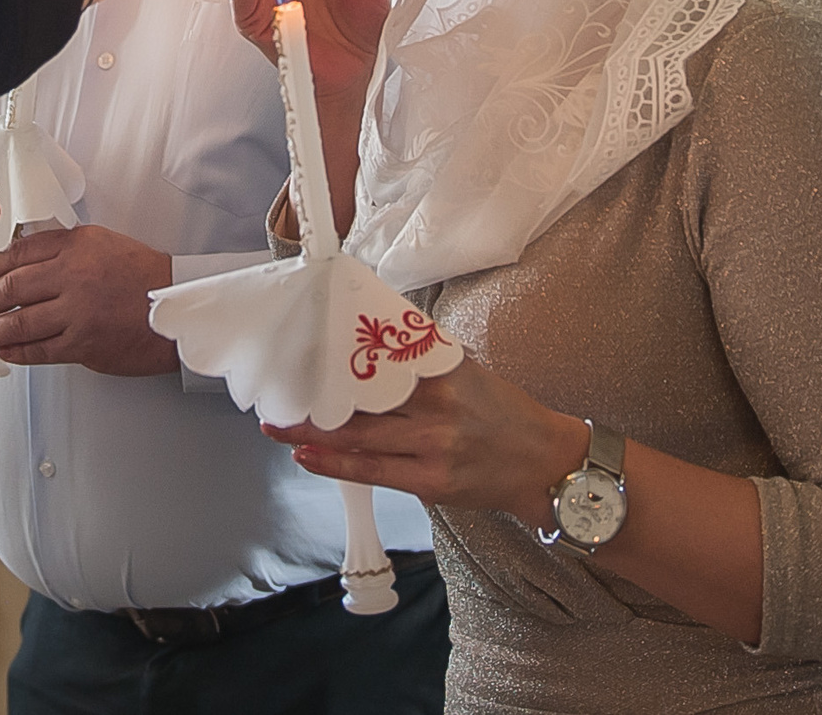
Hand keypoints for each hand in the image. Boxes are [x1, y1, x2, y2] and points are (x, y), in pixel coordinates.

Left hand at [0, 225, 176, 376]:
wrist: (179, 307)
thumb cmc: (146, 276)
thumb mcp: (103, 244)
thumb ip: (65, 250)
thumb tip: (23, 264)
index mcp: (76, 245)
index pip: (18, 253)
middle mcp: (72, 275)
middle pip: (12, 288)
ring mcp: (77, 311)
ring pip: (20, 322)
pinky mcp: (84, 344)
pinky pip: (39, 350)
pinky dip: (17, 351)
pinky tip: (5, 350)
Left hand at [261, 358, 585, 525]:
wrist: (545, 463)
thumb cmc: (502, 413)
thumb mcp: (466, 372)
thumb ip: (421, 361)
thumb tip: (370, 341)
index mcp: (444, 370)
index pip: (381, 356)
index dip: (338, 354)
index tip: (304, 348)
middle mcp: (437, 405)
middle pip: (362, 397)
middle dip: (314, 395)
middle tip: (276, 388)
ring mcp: (434, 445)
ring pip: (360, 436)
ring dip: (311, 431)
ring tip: (277, 425)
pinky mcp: (432, 481)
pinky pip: (373, 472)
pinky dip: (335, 464)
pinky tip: (306, 456)